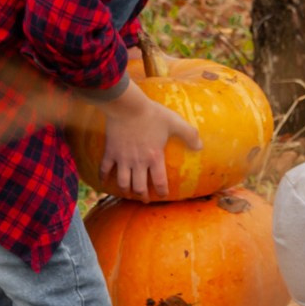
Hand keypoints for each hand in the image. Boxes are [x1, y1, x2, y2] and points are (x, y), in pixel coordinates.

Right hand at [99, 81, 201, 196]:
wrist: (127, 106)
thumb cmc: (152, 114)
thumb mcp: (175, 122)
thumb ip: (189, 134)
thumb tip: (200, 147)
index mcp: (154, 157)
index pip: (159, 182)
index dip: (162, 192)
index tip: (163, 196)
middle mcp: (138, 162)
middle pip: (139, 187)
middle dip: (142, 196)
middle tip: (145, 199)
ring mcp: (122, 158)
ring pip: (122, 182)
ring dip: (125, 190)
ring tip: (128, 193)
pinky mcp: (110, 152)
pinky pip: (104, 169)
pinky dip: (103, 177)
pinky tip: (104, 182)